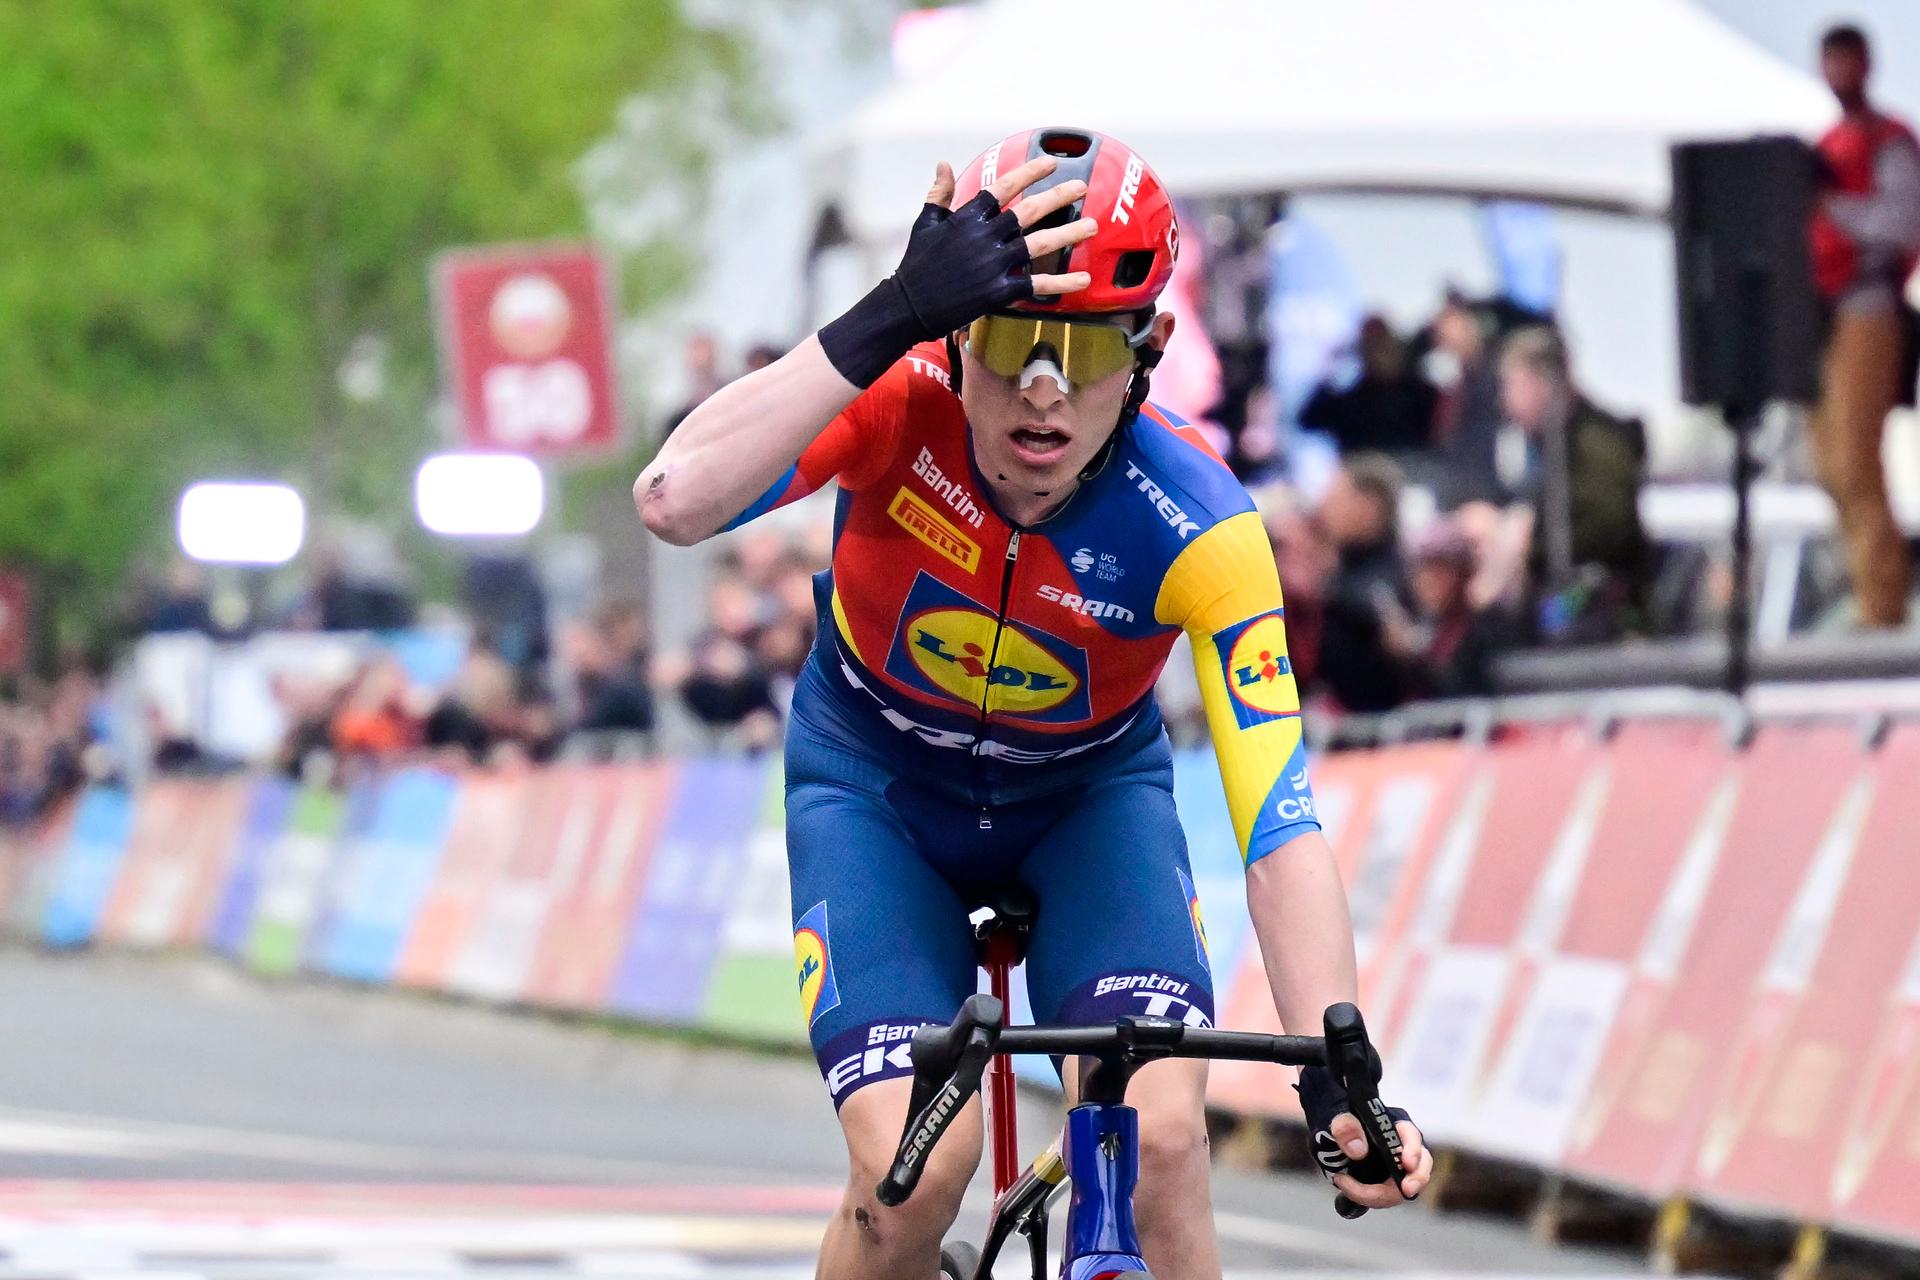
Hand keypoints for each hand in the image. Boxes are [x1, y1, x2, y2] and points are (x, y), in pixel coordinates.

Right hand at [817, 154, 1096, 386]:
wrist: (909, 305)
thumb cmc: (916, 264)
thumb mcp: (925, 223)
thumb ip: (940, 193)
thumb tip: (943, 164)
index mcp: (967, 217)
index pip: (1004, 187)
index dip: (1030, 173)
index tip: (1052, 163)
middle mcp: (984, 237)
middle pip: (1029, 211)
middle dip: (1058, 196)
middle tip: (1082, 187)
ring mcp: (993, 264)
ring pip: (1039, 243)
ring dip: (1069, 233)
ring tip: (1092, 225)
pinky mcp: (998, 291)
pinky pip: (1036, 284)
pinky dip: (1061, 282)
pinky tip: (1084, 279)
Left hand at [1324, 1111, 1431, 1209]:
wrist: (1330, 1140)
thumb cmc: (1341, 1124)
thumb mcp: (1337, 1118)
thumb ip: (1346, 1126)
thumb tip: (1358, 1149)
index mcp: (1393, 1126)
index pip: (1411, 1135)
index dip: (1413, 1150)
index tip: (1408, 1163)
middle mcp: (1401, 1149)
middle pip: (1419, 1165)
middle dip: (1416, 1179)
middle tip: (1407, 1189)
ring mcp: (1396, 1169)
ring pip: (1404, 1187)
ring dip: (1384, 1194)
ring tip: (1353, 1190)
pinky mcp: (1387, 1185)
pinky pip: (1387, 1196)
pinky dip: (1371, 1197)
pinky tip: (1349, 1188)